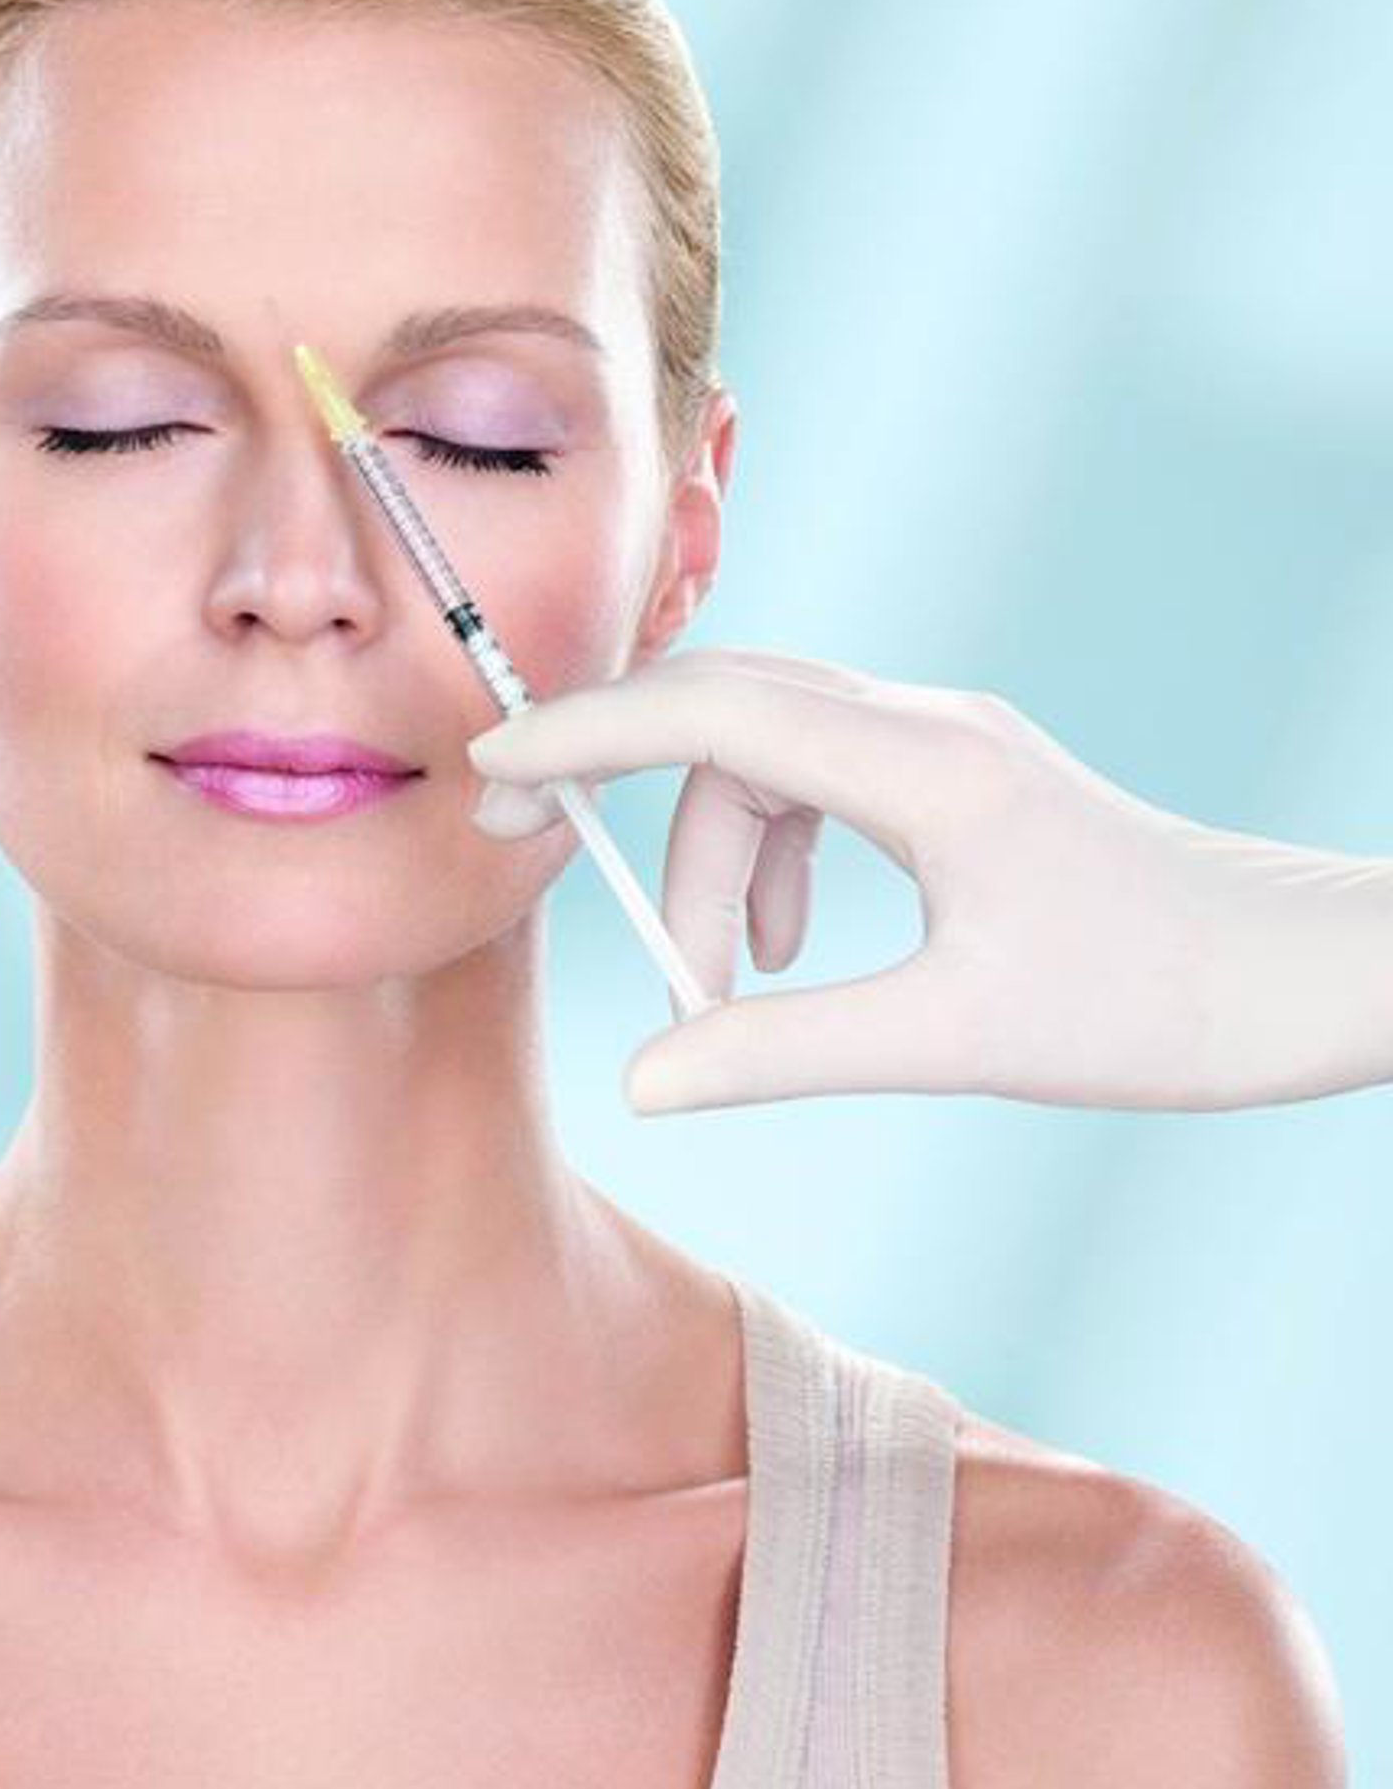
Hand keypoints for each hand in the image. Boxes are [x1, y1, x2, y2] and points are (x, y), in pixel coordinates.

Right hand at [465, 647, 1392, 1115]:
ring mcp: (946, 742)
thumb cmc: (1157, 1004)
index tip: (489, 769)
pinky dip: (772, 852)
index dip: (585, 733)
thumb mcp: (957, 1040)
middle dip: (621, 783)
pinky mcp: (961, 776)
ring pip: (767, 751)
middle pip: (724, 715)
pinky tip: (788, 954)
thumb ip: (787, 1048)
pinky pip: (819, 777)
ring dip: (712, 854)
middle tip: (530, 857)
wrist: (1299, 974)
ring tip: (720, 990)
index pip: (713, 711)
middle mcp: (927, 727)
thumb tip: (644, 1078)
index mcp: (924, 769)